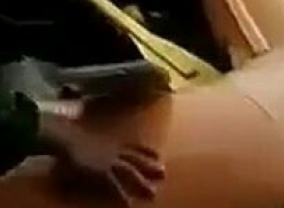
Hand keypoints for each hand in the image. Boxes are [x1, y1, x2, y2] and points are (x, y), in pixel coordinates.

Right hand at [41, 114, 164, 204]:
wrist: (66, 137)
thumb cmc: (72, 136)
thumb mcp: (88, 138)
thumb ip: (94, 143)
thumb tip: (91, 148)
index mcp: (112, 143)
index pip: (133, 147)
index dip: (146, 151)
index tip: (157, 155)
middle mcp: (114, 151)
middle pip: (136, 160)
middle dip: (150, 167)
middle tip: (164, 175)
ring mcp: (109, 161)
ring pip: (130, 173)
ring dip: (142, 184)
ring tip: (152, 195)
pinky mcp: (100, 172)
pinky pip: (114, 186)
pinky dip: (121, 196)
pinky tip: (128, 205)